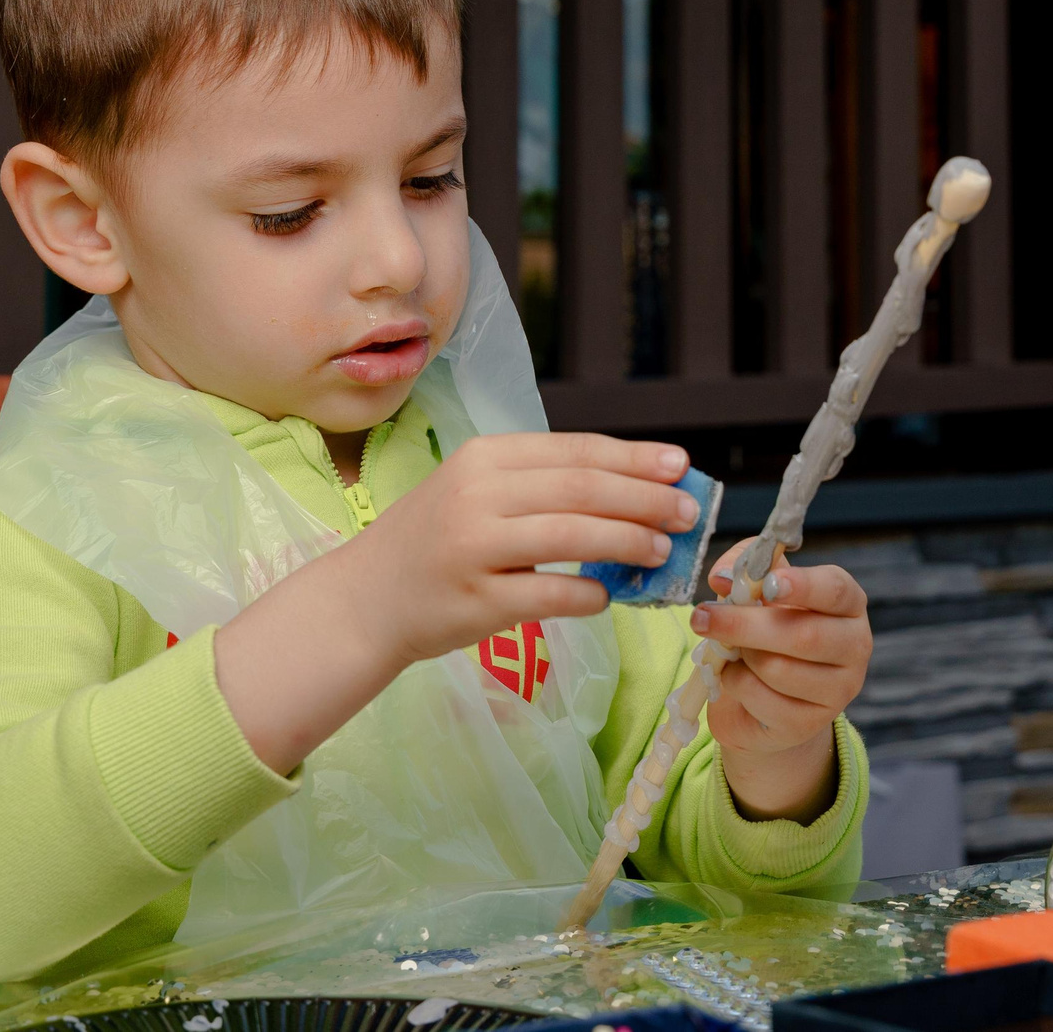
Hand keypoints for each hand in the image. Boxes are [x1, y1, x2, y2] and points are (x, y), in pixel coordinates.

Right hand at [341, 432, 707, 666]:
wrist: (365, 598)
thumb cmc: (435, 541)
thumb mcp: (478, 492)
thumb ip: (542, 487)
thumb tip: (635, 491)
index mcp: (485, 457)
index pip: (575, 451)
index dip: (634, 458)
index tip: (680, 467)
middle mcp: (477, 494)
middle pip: (582, 489)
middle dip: (645, 500)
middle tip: (687, 513)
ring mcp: (474, 547)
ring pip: (572, 537)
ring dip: (627, 543)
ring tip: (662, 552)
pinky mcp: (474, 600)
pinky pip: (549, 596)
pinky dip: (588, 596)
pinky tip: (609, 597)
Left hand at [694, 542, 872, 822]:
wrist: (764, 696)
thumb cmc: (766, 629)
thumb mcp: (757, 590)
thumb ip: (742, 567)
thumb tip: (724, 578)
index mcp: (848, 603)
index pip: (836, 590)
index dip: (803, 585)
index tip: (768, 584)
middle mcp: (854, 646)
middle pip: (804, 634)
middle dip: (745, 625)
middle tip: (702, 617)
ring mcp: (837, 690)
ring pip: (778, 669)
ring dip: (739, 656)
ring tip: (732, 650)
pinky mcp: (810, 723)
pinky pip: (761, 699)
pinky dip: (736, 684)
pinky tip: (737, 677)